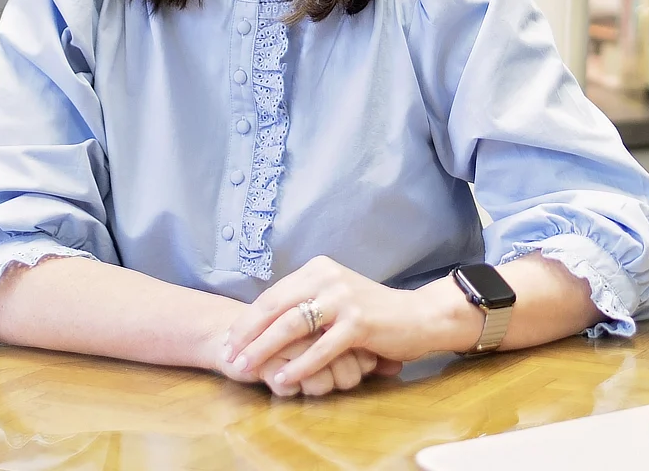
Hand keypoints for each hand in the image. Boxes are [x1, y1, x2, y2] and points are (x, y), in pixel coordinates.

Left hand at [220, 256, 477, 391]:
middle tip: (228, 356)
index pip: (273, 294)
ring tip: (247, 368)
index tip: (229, 340)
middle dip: (247, 334)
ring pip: (292, 325)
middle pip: (275, 307)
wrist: (420, 317)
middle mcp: (328, 278)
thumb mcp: (335, 298)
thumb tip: (263, 323)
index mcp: (318, 270)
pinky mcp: (359, 322)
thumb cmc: (374, 312)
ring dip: (264, 349)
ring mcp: (344, 298)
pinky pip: (320, 347)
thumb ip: (306, 303)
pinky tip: (284, 378)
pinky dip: (299, 365)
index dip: (247, 319)